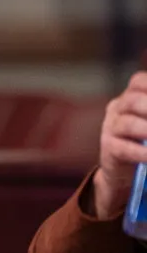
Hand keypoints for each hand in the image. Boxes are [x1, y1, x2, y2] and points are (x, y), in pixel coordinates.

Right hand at [93, 72, 146, 217]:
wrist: (122, 170)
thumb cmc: (144, 139)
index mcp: (129, 97)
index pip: (138, 82)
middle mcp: (117, 110)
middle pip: (131, 101)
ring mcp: (110, 129)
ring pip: (127, 124)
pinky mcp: (109, 150)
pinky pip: (123, 149)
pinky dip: (142, 152)